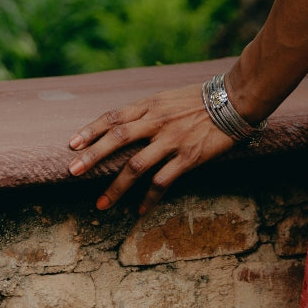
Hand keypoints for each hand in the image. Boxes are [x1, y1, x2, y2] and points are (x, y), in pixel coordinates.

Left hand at [67, 83, 235, 213]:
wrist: (234, 101)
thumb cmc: (199, 100)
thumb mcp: (167, 97)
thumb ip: (145, 111)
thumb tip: (121, 125)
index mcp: (151, 105)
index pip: (114, 117)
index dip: (91, 130)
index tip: (72, 144)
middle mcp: (158, 122)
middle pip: (118, 139)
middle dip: (92, 156)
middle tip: (72, 172)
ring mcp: (173, 140)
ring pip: (136, 165)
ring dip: (116, 187)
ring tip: (101, 204)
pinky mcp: (188, 157)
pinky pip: (163, 181)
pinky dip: (149, 197)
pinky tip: (140, 209)